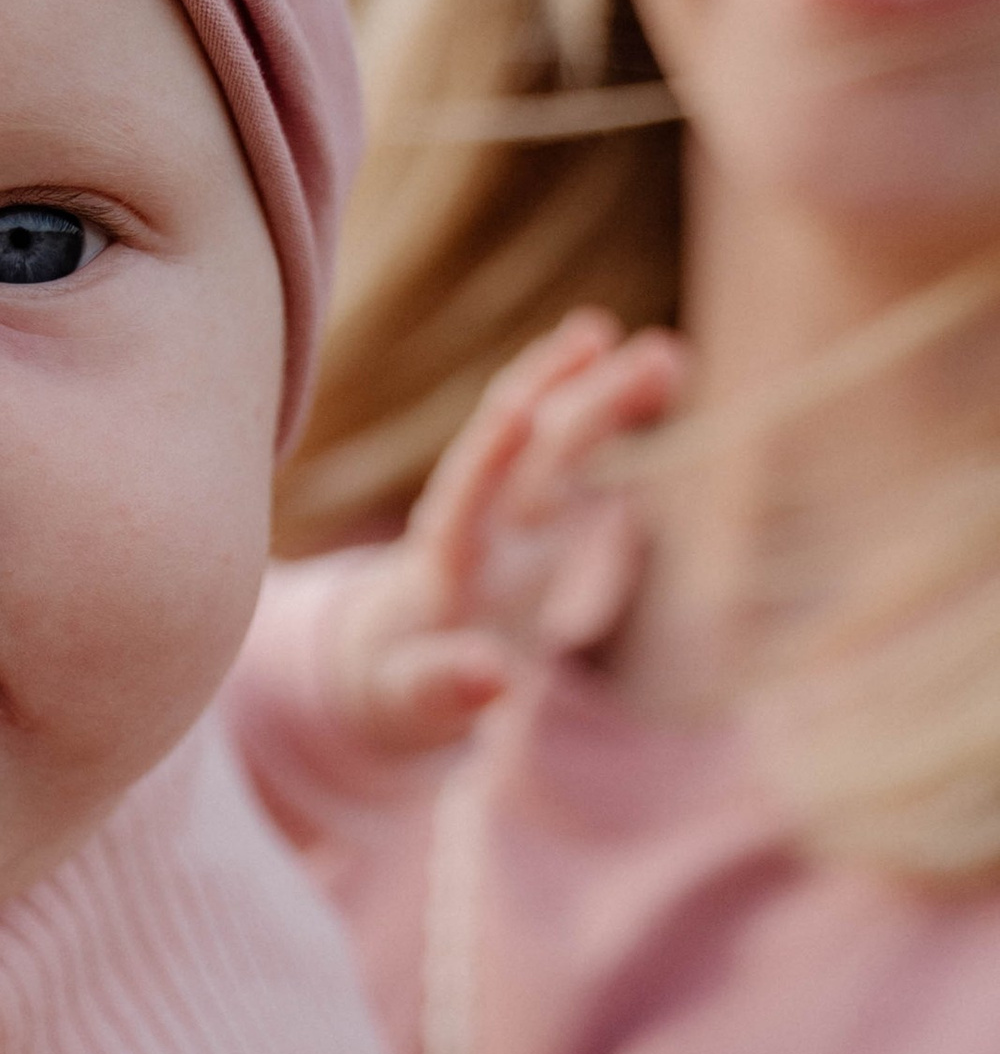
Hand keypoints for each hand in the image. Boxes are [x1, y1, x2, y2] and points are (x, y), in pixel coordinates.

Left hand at [324, 310, 686, 752]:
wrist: (393, 659)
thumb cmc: (397, 689)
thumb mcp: (410, 700)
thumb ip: (444, 686)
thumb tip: (493, 677)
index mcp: (441, 563)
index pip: (463, 498)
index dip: (490, 455)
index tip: (519, 406)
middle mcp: (479, 523)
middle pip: (528, 455)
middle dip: (578, 406)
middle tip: (649, 355)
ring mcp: (514, 515)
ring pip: (558, 445)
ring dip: (602, 399)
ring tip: (662, 354)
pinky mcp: (542, 521)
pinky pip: (580, 461)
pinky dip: (613, 426)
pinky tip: (655, 380)